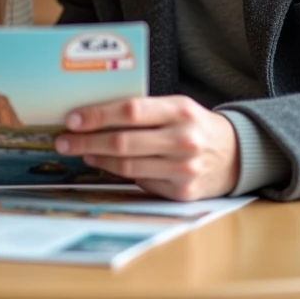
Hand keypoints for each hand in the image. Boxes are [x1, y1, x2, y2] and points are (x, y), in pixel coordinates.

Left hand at [54, 96, 239, 200]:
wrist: (235, 155)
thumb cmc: (195, 125)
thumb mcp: (177, 107)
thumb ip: (144, 110)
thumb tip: (95, 115)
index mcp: (180, 110)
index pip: (131, 110)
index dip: (98, 115)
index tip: (73, 118)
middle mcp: (183, 139)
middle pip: (123, 141)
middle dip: (87, 141)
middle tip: (63, 140)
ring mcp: (184, 169)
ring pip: (127, 166)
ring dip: (97, 158)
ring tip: (80, 151)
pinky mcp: (182, 192)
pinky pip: (140, 182)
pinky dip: (117, 173)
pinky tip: (104, 163)